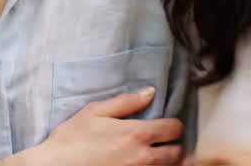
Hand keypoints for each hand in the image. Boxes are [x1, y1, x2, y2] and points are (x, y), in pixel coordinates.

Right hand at [19, 87, 183, 165]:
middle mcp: (143, 156)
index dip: (172, 125)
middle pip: (177, 153)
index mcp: (136, 134)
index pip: (174, 129)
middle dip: (172, 145)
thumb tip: (150, 92)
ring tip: (152, 154)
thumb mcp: (95, 111)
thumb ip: (126, 101)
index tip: (164, 125)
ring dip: (165, 161)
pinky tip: (139, 163)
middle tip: (161, 142)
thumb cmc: (73, 138)